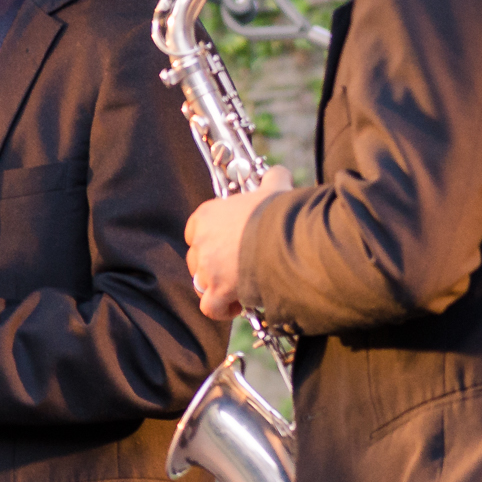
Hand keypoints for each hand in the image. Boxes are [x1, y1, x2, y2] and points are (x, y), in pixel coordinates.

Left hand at [184, 165, 292, 320]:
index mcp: (207, 215)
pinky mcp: (218, 290)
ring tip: (240, 287)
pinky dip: (221, 309)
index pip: (196, 230)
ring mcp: (207, 267)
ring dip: (218, 287)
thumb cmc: (280, 212)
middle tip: (237, 268)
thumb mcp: (273, 190)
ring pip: (201, 283)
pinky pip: (210, 306)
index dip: (211, 240)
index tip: (229, 244)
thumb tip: (278, 173)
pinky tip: (239, 305)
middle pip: (197, 259)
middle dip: (214, 266)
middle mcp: (202, 241)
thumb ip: (272, 180)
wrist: (286, 238)